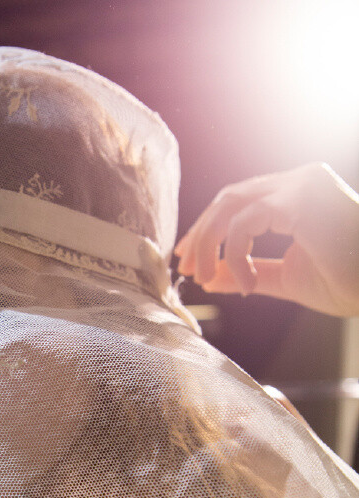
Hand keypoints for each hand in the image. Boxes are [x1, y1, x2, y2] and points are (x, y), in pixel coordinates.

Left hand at [175, 163, 358, 316]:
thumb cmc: (349, 281)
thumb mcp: (287, 278)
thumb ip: (249, 273)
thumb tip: (210, 278)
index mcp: (297, 194)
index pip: (239, 200)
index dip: (208, 229)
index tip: (189, 260)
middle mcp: (299, 181)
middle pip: (228, 198)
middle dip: (201, 235)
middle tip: (187, 269)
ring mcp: (302, 185)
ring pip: (231, 205)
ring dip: (209, 243)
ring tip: (205, 278)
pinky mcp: (302, 199)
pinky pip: (247, 221)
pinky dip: (235, 254)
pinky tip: (243, 284)